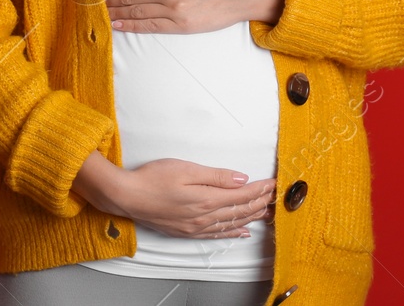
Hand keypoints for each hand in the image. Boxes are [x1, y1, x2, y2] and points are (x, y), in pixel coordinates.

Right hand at [100, 155, 274, 238]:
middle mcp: (205, 216)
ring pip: (232, 223)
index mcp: (206, 199)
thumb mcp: (186, 169)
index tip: (273, 183)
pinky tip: (242, 231)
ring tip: (266, 212)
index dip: (260, 189)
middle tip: (275, 197)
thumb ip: (216, 176)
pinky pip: (217, 234)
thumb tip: (242, 180)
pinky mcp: (188, 232)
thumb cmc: (152, 178)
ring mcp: (196, 227)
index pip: (241, 195)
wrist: (128, 197)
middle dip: (260, 202)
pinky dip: (233, 232)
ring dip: (251, 217)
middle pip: (240, 210)